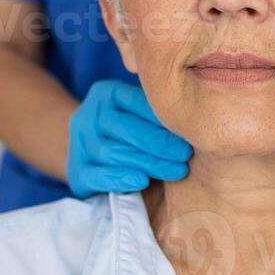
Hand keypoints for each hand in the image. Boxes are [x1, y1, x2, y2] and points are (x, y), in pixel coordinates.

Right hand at [67, 80, 191, 198]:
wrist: (91, 157)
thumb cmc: (129, 134)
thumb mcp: (139, 114)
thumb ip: (159, 112)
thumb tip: (198, 116)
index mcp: (106, 94)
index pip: (135, 101)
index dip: (162, 118)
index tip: (189, 133)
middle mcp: (88, 114)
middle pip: (122, 127)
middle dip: (158, 142)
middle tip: (185, 155)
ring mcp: (78, 143)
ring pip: (111, 151)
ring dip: (147, 162)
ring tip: (175, 171)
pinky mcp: (76, 171)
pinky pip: (96, 174)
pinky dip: (119, 178)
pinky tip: (142, 181)